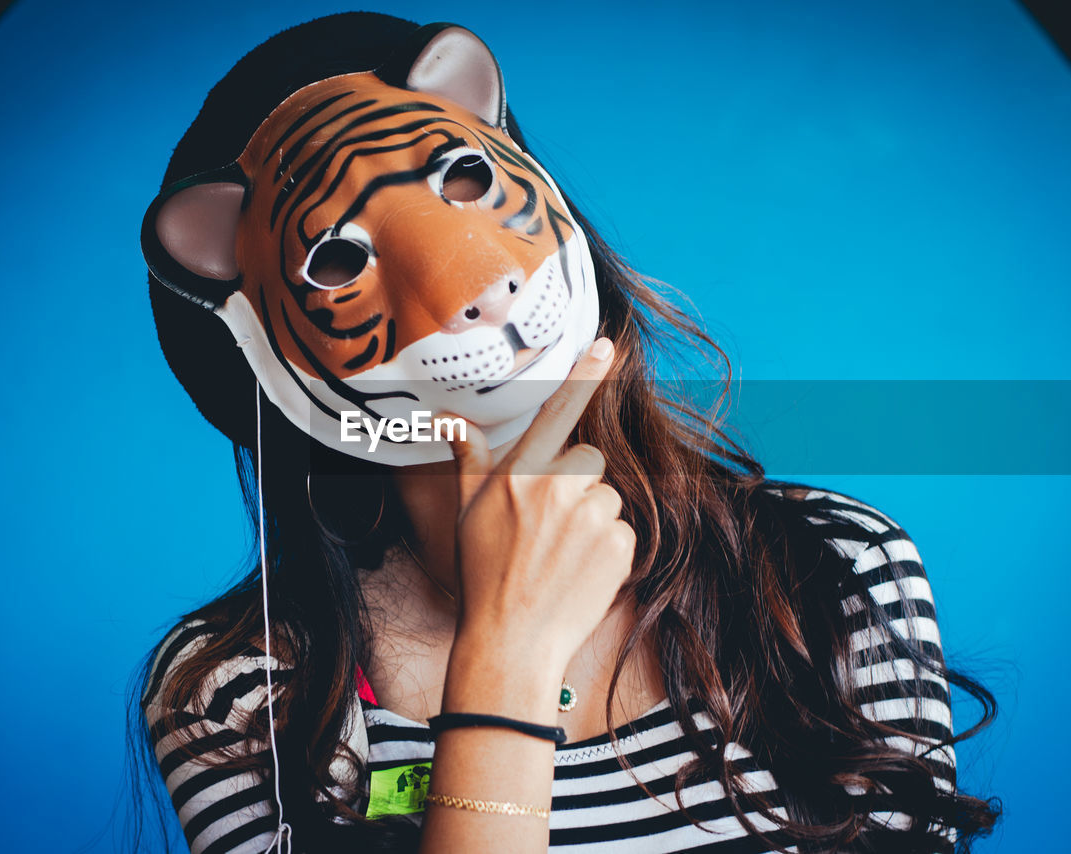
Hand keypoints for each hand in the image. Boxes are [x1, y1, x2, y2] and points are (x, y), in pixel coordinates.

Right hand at [444, 337, 635, 677]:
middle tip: (547, 527)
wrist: (511, 642)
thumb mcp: (467, 512)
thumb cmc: (483, 575)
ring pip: (606, 497)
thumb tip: (448, 421)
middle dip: (575, 485)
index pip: (557, 411)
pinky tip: (578, 572)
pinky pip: (622, 530)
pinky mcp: (619, 545)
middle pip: (587, 461)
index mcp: (520, 473)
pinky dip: (607, 549)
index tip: (610, 343)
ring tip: (560, 555)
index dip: (586, 374)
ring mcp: (591, 517)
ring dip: (591, 518)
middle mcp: (557, 487)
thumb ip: (470, 459)